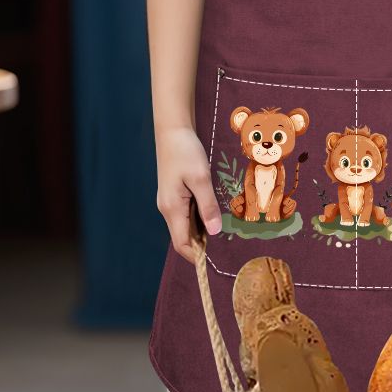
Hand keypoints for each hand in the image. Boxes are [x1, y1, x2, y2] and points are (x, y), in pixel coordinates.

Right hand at [156, 125, 222, 263]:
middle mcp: (167, 209)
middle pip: (183, 236)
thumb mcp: (201, 178)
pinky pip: (185, 214)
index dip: (196, 255)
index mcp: (172, 208)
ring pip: (185, 225)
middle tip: (224, 240)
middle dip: (201, 243)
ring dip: (201, 229)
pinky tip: (211, 209)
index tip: (214, 260)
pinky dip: (198, 217)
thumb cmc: (186, 152)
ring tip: (221, 224)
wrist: (172, 131)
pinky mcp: (173, 194)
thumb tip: (214, 233)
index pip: (181, 243)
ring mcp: (169, 201)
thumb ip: (208, 206)